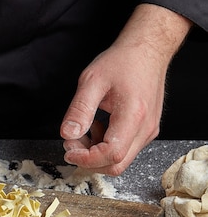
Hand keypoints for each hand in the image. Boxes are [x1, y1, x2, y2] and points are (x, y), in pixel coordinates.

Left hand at [60, 4, 192, 175]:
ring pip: (120, 160)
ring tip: (83, 130)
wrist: (148, 50)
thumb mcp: (92, 80)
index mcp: (134, 116)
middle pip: (116, 165)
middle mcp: (145, 128)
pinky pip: (124, 150)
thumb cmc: (122, 61)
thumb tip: (68, 135)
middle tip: (71, 142)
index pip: (111, 154)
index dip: (86, 159)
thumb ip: (79, 110)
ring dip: (95, 154)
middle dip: (88, 160)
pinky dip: (104, 147)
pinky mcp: (145, 130)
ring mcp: (148, 131)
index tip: (68, 149)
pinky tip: (96, 127)